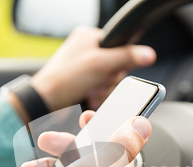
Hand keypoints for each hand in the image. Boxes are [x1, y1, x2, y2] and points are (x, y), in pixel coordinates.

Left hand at [31, 26, 156, 110]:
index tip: (109, 69)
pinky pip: (102, 91)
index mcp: (89, 37)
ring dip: (103, 91)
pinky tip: (88, 98)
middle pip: (117, 67)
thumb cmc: (64, 80)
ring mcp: (85, 69)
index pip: (120, 46)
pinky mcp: (84, 85)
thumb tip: (149, 53)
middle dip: (108, 80)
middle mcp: (87, 51)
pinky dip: (98, 97)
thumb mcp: (100, 64)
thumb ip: (126, 57)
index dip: (119, 62)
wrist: (44, 103)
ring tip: (90, 92)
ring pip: (110, 82)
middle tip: (95, 82)